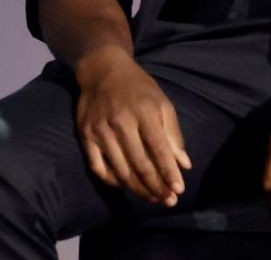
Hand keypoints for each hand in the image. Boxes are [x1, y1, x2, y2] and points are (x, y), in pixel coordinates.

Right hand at [72, 49, 191, 206]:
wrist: (103, 70)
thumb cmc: (138, 87)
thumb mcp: (162, 102)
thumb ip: (173, 133)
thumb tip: (184, 164)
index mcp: (144, 111)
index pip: (159, 149)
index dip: (169, 172)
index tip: (179, 190)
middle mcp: (121, 122)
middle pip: (140, 164)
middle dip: (156, 187)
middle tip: (168, 201)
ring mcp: (101, 130)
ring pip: (120, 170)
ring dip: (138, 189)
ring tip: (152, 198)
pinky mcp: (86, 136)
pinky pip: (99, 168)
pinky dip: (113, 182)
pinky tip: (126, 186)